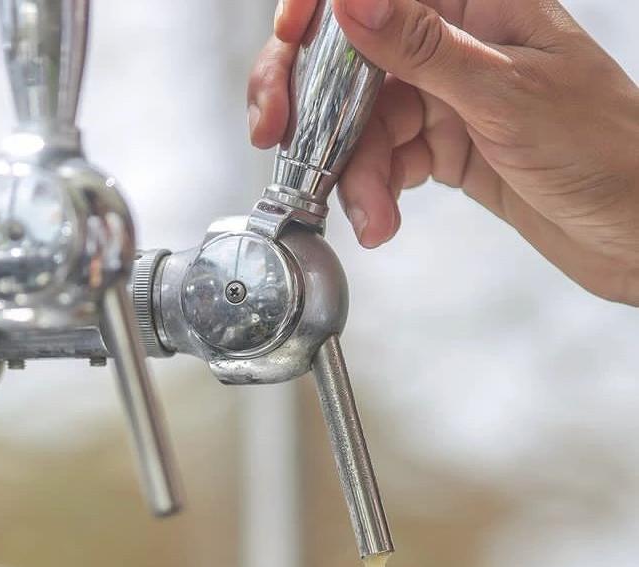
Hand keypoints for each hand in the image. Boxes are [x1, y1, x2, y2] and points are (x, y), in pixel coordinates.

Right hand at [248, 0, 638, 304]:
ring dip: (353, 171)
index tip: (288, 46)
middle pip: (353, 56)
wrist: (638, 230)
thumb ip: (424, 49)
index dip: (320, 11)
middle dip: (311, 101)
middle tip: (277, 138)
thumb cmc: (605, 151)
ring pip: (364, 120)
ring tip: (370, 216)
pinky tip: (381, 219)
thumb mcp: (508, 95)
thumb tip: (352, 0)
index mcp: (478, 3)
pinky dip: (374, 191)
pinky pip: (387, 160)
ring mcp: (449, 96)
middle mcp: (457, 42)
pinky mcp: (448, 146)